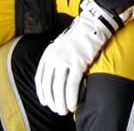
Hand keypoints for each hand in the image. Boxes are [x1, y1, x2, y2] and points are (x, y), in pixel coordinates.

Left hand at [35, 0, 121, 114]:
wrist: (93, 24)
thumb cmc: (80, 35)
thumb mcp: (62, 45)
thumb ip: (57, 58)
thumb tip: (56, 76)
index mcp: (49, 52)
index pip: (40, 77)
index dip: (42, 92)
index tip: (45, 101)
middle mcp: (55, 56)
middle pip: (49, 85)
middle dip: (52, 100)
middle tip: (57, 109)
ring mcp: (66, 59)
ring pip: (60, 87)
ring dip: (61, 102)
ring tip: (64, 110)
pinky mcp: (78, 62)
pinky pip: (72, 85)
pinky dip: (72, 97)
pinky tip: (74, 105)